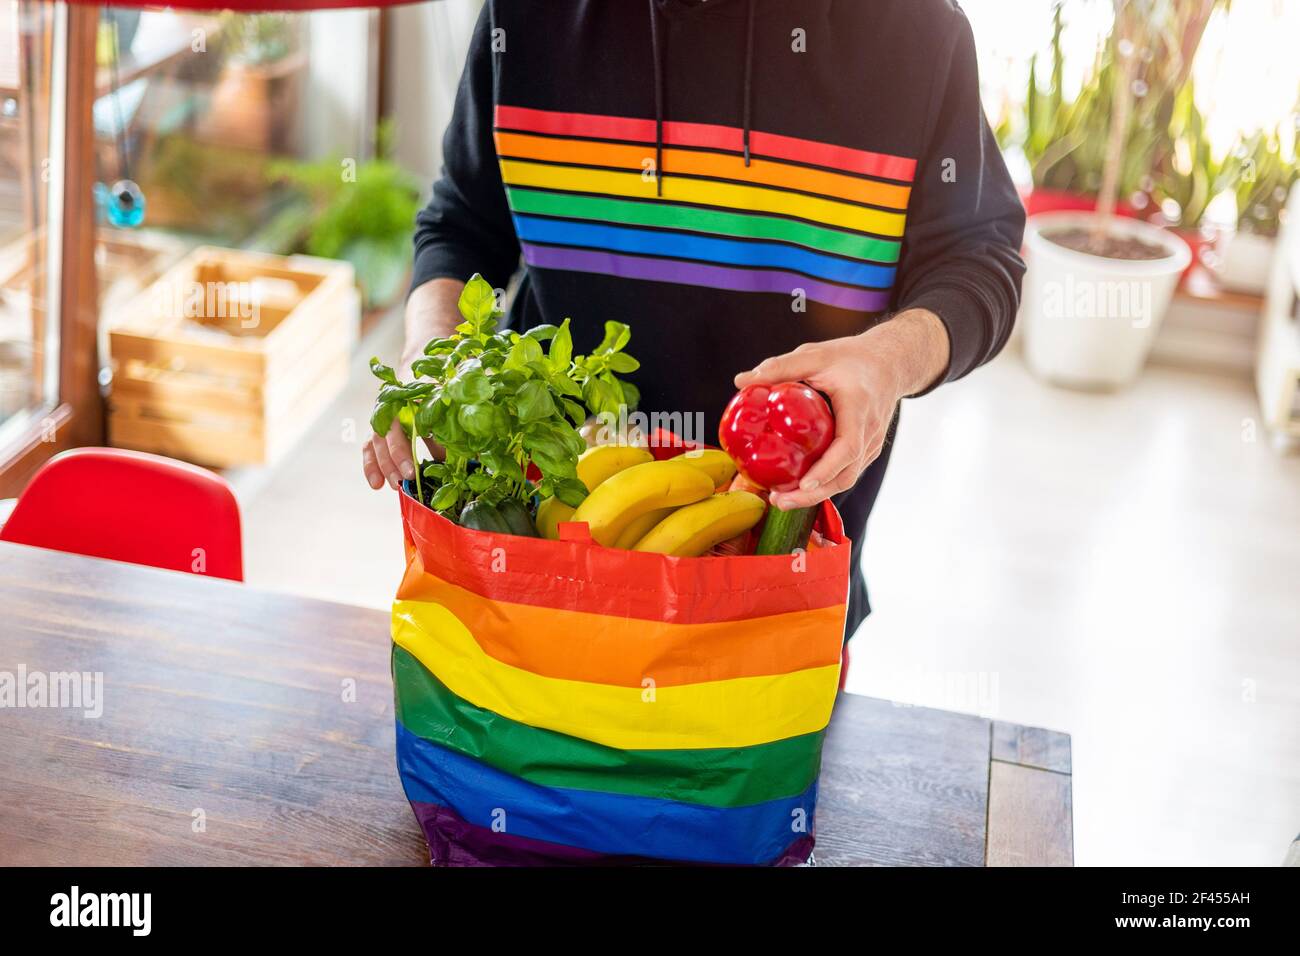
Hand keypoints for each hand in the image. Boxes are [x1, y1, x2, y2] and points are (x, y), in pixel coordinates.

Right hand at [362, 278, 463, 489]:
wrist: (422, 363)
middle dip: (395, 459)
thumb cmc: (441, 384)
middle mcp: (392, 406)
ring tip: (393, 486)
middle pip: (386, 435)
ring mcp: (383, 417)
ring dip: (382, 465)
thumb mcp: (452, 398)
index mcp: (409, 396)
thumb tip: (468, 453)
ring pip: (375, 442)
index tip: (415, 468)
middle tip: (406, 479)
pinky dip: (371, 466)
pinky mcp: (379, 429)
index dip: (406, 448)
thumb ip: (455, 422)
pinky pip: (370, 447)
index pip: (404, 423)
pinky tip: (377, 485)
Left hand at [733, 309, 949, 509]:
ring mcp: (870, 445)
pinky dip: (823, 484)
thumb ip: (780, 367)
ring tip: (781, 500)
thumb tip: (740, 381)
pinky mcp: (865, 451)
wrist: (890, 363)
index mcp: (859, 408)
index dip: (826, 469)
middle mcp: (869, 432)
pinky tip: (796, 488)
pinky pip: (845, 473)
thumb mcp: (816, 355)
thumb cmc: (853, 358)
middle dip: (814, 494)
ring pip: (846, 479)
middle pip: (846, 474)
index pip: (848, 447)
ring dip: (816, 495)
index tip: (804, 483)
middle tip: (780, 501)